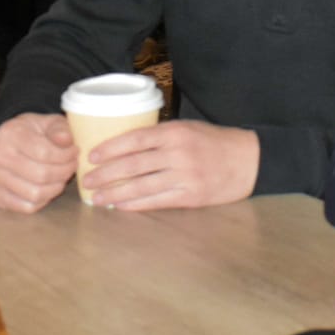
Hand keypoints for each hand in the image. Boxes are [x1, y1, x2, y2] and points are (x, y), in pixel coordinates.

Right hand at [0, 114, 78, 211]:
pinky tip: (49, 187)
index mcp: (9, 134)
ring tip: (63, 176)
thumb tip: (66, 140)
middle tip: (72, 165)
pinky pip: (27, 207)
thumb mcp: (50, 122)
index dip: (66, 156)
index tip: (75, 152)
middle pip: (40, 175)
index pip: (44, 153)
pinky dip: (44, 200)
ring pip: (35, 194)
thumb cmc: (36, 131)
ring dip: (56, 187)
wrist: (15, 140)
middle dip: (64, 172)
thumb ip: (59, 129)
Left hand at [80, 120, 259, 209]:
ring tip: (97, 197)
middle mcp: (177, 153)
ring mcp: (184, 176)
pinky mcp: (191, 196)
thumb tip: (123, 145)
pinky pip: (157, 201)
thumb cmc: (214, 142)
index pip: (134, 139)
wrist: (248, 161)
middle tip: (86, 180)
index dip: (110, 148)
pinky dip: (136, 204)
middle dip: (106, 174)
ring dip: (115, 193)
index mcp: (174, 132)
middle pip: (133, 165)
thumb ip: (160, 136)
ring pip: (141, 186)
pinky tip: (120, 206)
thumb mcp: (187, 128)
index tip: (91, 156)